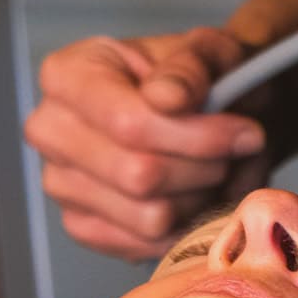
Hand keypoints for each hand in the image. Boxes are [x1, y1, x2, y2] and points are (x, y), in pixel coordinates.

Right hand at [26, 28, 266, 261]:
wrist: (206, 106)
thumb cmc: (202, 75)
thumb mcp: (210, 51)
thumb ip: (191, 65)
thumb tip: (166, 98)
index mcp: (67, 74)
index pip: (130, 123)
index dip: (197, 135)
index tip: (247, 133)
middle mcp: (50, 130)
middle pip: (138, 176)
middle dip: (205, 168)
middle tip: (241, 151)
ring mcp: (59, 182)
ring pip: (149, 217)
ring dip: (203, 198)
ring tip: (221, 168)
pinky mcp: (81, 225)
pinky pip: (147, 245)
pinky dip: (188, 224)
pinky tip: (199, 191)